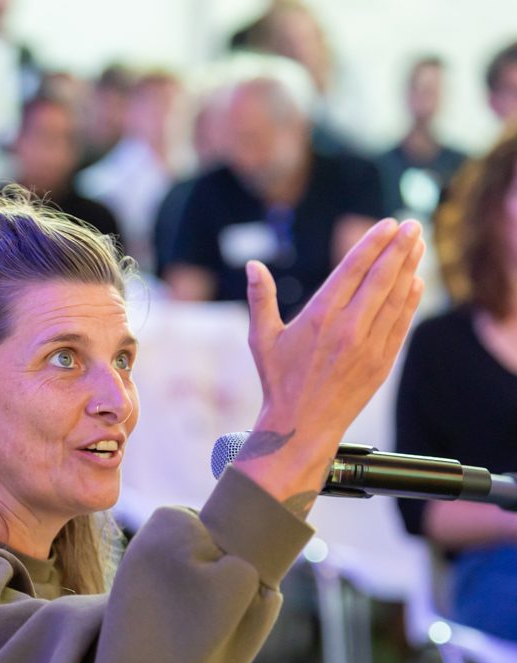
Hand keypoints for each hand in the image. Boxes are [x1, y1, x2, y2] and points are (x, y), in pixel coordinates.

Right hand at [232, 219, 424, 516]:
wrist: (301, 428)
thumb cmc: (279, 383)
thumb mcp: (262, 339)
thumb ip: (260, 299)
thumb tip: (252, 265)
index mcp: (319, 316)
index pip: (353, 268)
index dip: (372, 243)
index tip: (387, 225)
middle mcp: (347, 328)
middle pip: (380, 277)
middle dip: (399, 248)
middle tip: (412, 225)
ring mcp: (368, 346)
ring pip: (395, 298)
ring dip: (409, 268)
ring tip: (418, 245)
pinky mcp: (381, 364)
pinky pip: (400, 324)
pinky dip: (410, 301)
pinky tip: (415, 282)